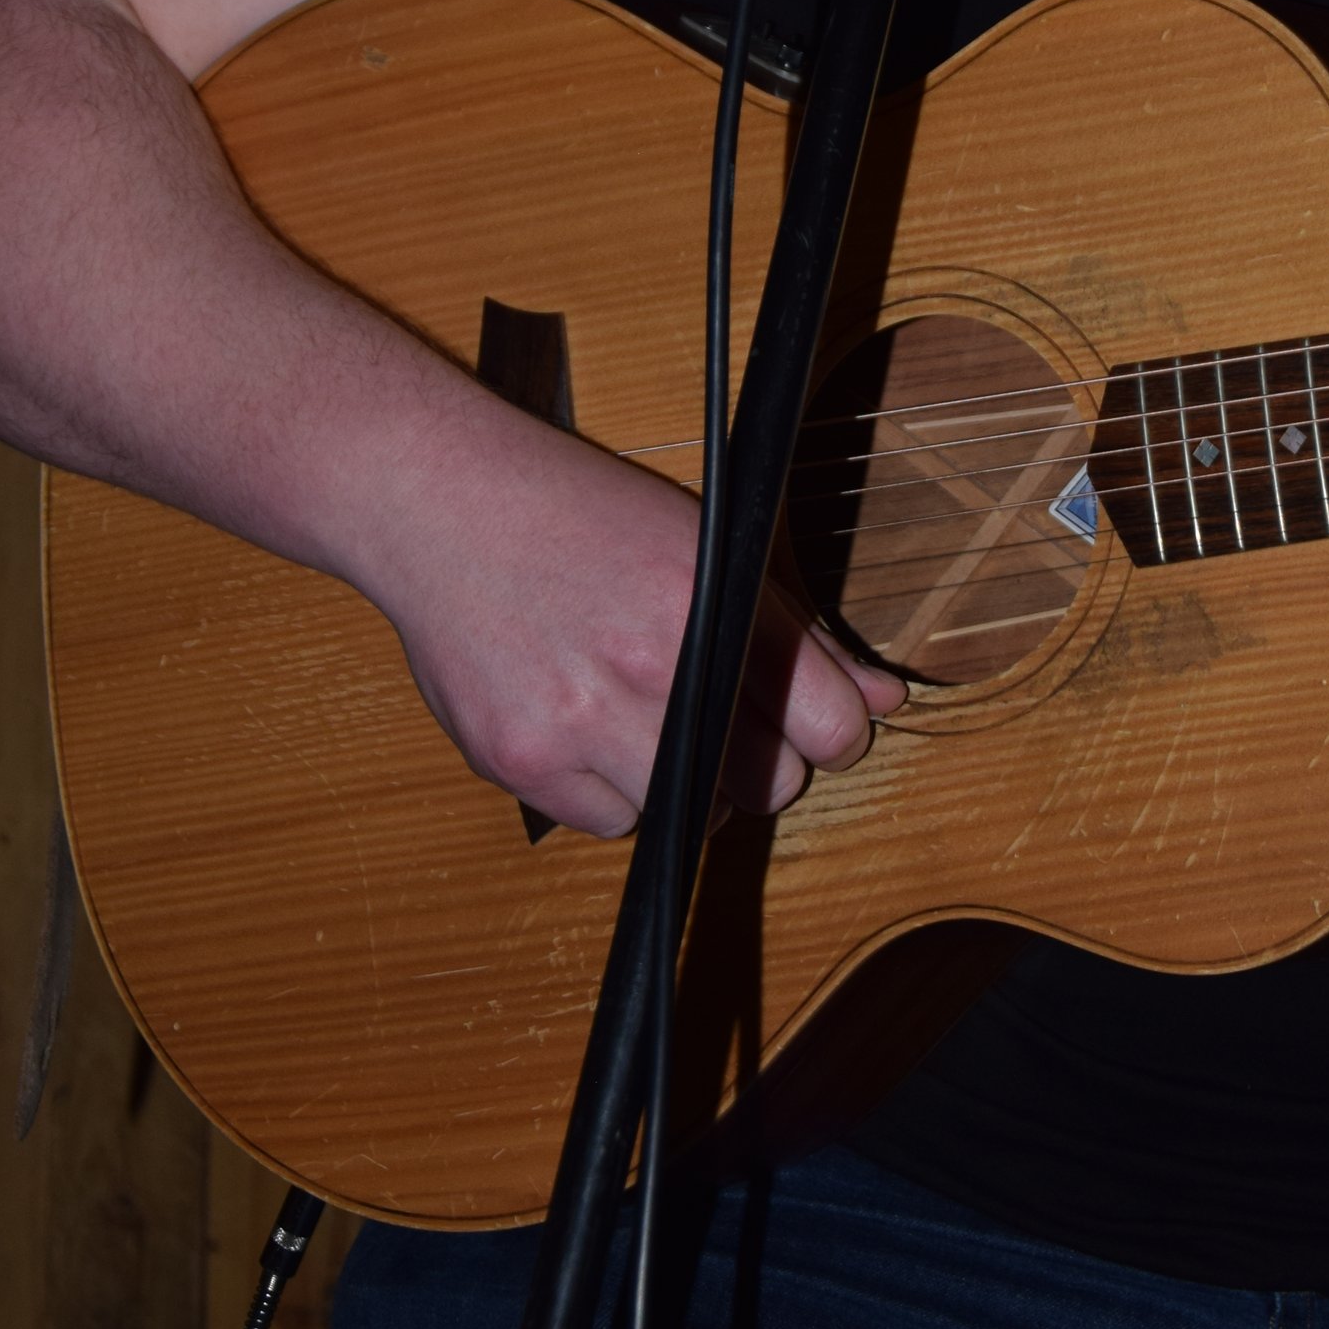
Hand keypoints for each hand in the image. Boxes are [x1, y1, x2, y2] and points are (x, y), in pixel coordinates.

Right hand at [365, 384, 903, 841]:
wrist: (442, 504)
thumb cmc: (578, 515)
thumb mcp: (705, 543)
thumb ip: (798, 633)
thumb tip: (886, 699)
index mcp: (714, 600)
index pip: (832, 725)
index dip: (833, 730)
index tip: (812, 722)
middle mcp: (655, 663)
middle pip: (771, 784)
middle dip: (760, 757)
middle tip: (717, 708)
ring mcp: (583, 719)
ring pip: (693, 812)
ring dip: (682, 778)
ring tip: (639, 706)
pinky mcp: (524, 761)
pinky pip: (610, 824)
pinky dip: (607, 789)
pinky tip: (581, 720)